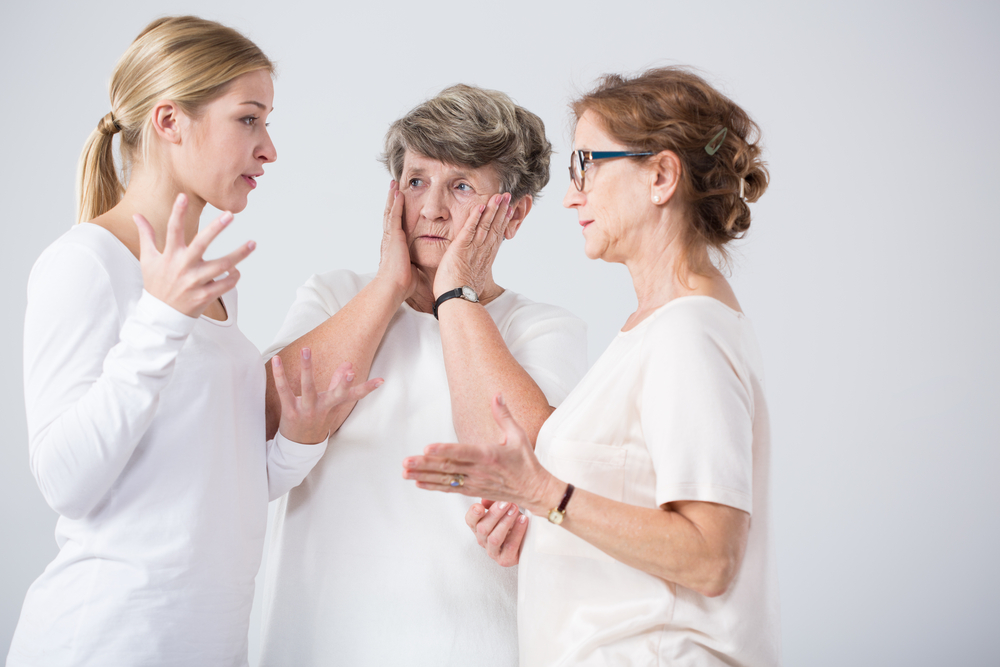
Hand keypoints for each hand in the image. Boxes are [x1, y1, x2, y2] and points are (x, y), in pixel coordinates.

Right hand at [133, 193, 254, 317]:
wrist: (161, 316)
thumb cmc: (156, 284)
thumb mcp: (148, 260)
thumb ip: (146, 236)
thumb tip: (137, 215)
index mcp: (169, 256)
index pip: (172, 230)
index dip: (176, 213)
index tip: (183, 195)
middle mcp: (183, 267)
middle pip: (201, 244)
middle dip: (216, 229)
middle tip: (230, 214)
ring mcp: (195, 282)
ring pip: (221, 265)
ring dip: (239, 255)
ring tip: (253, 243)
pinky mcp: (205, 296)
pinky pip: (225, 285)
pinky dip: (233, 277)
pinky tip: (237, 270)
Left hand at [272, 350, 382, 443]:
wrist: (298, 447)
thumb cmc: (316, 420)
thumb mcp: (330, 404)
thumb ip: (338, 382)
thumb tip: (349, 364)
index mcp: (334, 405)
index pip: (355, 396)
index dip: (368, 388)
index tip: (381, 381)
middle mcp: (323, 408)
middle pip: (335, 395)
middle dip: (343, 384)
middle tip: (350, 373)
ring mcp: (307, 410)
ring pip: (308, 387)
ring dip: (307, 367)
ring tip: (306, 350)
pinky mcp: (290, 411)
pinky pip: (284, 391)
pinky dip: (279, 375)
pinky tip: (277, 360)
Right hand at [376, 180, 417, 299]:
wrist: (393, 286)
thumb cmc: (402, 283)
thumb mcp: (412, 270)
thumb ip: (416, 265)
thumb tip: (425, 269)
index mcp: (393, 247)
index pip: (395, 226)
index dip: (396, 214)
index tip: (398, 204)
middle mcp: (390, 239)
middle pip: (390, 215)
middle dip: (392, 201)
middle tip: (393, 188)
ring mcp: (390, 236)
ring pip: (391, 211)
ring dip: (393, 198)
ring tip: (394, 185)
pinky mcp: (393, 236)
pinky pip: (394, 215)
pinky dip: (396, 203)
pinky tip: (398, 193)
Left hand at [402, 393, 557, 512]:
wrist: (533, 490)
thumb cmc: (525, 461)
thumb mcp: (518, 435)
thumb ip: (504, 414)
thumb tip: (497, 394)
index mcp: (488, 456)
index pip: (462, 452)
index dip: (444, 450)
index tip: (428, 448)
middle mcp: (478, 471)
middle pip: (447, 468)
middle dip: (424, 465)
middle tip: (406, 462)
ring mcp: (474, 483)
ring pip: (444, 480)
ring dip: (423, 476)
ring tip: (405, 472)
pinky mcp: (472, 491)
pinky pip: (449, 489)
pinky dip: (433, 486)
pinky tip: (418, 482)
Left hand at [432, 193, 512, 296]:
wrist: (456, 300)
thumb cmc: (460, 294)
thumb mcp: (472, 279)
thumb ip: (474, 271)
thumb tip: (474, 274)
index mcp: (485, 258)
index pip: (496, 235)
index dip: (503, 221)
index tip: (509, 210)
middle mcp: (482, 251)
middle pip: (495, 227)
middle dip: (502, 210)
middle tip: (508, 196)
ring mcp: (473, 249)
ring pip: (486, 225)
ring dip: (492, 209)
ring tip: (499, 196)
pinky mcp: (461, 248)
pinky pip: (470, 229)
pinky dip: (475, 217)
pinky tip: (480, 205)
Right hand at [466, 499, 528, 566]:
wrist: (526, 542)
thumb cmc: (512, 524)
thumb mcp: (503, 510)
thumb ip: (493, 503)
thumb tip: (485, 498)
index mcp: (478, 527)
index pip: (470, 520)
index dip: (473, 514)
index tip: (480, 506)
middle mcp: (483, 540)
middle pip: (482, 528)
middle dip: (495, 514)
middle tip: (506, 503)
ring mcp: (493, 551)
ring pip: (494, 538)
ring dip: (505, 522)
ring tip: (514, 509)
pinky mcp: (505, 559)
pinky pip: (510, 545)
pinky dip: (517, 532)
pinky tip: (523, 520)